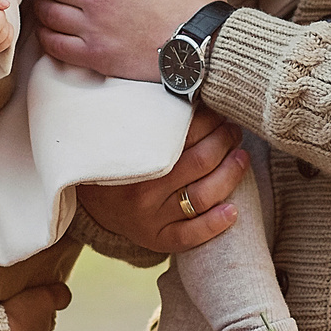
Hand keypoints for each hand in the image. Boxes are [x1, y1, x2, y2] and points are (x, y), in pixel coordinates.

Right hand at [74, 108, 252, 254]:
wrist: (89, 201)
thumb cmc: (116, 160)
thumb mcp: (124, 133)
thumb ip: (152, 116)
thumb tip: (192, 91)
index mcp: (135, 155)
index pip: (184, 133)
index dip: (209, 120)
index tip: (219, 112)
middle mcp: (143, 188)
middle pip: (200, 162)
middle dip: (224, 141)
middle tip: (233, 131)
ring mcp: (151, 217)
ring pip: (203, 196)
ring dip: (230, 174)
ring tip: (241, 158)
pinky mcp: (156, 239)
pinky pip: (191, 235)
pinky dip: (215, 223)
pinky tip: (233, 210)